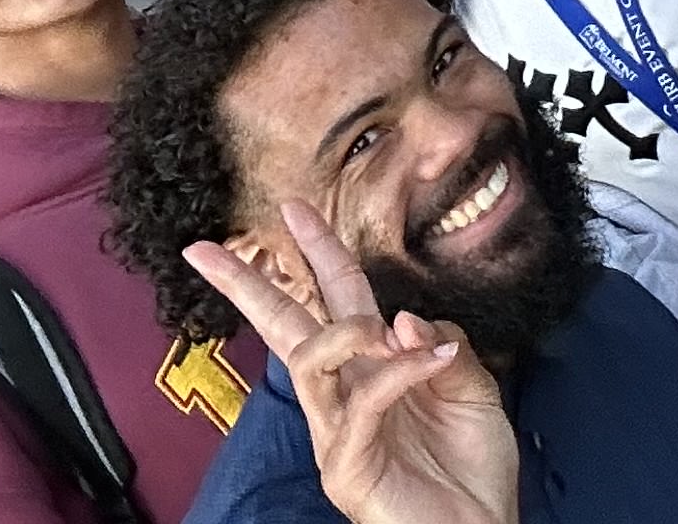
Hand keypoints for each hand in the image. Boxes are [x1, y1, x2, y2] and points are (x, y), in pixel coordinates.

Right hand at [184, 201, 517, 523]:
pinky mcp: (345, 466)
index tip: (291, 211)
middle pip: (283, 328)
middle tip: (206, 249)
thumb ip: (440, 341)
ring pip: (307, 359)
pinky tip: (433, 363)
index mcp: (368, 369)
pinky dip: (399, 370)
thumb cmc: (471, 467)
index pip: (333, 299)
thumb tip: (400, 315)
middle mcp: (342, 396)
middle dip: (246, 285)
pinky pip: (362, 400)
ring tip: (386, 330)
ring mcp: (336, 434)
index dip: (315, 253)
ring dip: (348, 329)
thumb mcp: (470, 384)